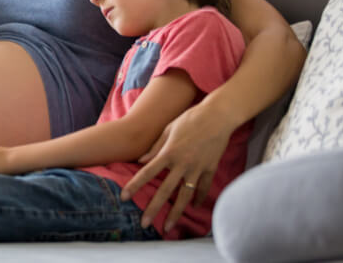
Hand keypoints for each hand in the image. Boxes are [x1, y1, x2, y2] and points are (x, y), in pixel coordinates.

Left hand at [120, 103, 233, 230]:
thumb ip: (155, 147)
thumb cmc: (190, 119)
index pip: (147, 173)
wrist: (218, 116)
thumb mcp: (168, 129)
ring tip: (169, 227)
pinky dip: (199, 198)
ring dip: (176, 212)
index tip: (124, 197)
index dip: (134, 186)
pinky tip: (194, 207)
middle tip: (145, 224)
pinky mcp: (210, 169)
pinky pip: (204, 188)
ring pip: (185, 196)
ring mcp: (197, 168)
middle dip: (154, 209)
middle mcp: (182, 164)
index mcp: (168, 153)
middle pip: (165, 191)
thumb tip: (141, 161)